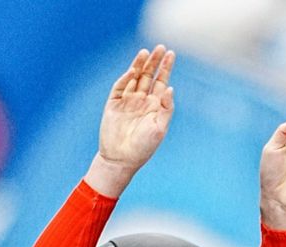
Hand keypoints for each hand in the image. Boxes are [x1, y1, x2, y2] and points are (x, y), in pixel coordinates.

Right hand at [85, 45, 175, 196]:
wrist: (121, 160)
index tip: (171, 53)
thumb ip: (166, 109)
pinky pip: (120, 88)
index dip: (166, 68)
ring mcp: (127, 102)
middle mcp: (142, 101)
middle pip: (149, 76)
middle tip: (160, 47)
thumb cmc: (143, 148)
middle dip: (154, 62)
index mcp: (155, 106)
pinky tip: (132, 71)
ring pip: (134, 78)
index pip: (161, 82)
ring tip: (146, 52)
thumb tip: (170, 88)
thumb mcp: (159, 129)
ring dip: (140, 65)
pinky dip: (126, 79)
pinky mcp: (114, 105)